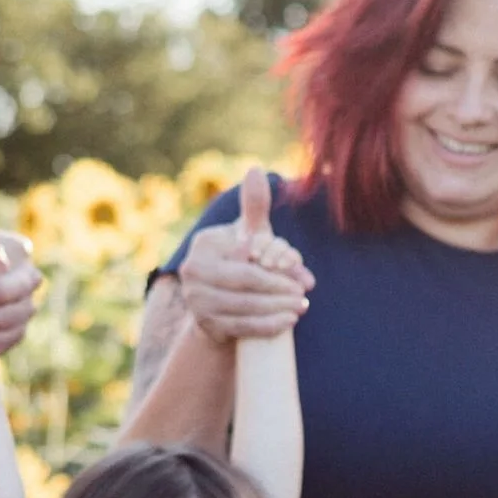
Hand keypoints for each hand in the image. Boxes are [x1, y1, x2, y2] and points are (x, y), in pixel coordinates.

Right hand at [176, 169, 313, 342]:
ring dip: (277, 308)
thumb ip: (254, 206)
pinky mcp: (204, 325)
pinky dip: (267, 325)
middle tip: (304, 293)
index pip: (247, 254)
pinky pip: (241, 327)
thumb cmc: (242, 263)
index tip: (300, 271)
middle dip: (279, 288)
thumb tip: (255, 170)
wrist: (221, 307)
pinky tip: (288, 322)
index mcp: (204, 245)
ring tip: (301, 306)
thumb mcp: (249, 235)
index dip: (276, 264)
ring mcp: (195, 301)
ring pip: (244, 306)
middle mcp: (192, 272)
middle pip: (246, 281)